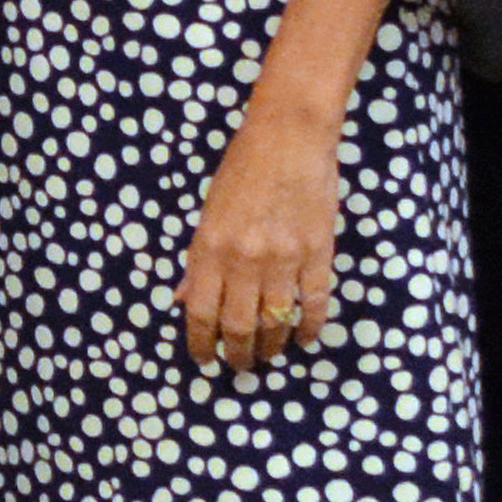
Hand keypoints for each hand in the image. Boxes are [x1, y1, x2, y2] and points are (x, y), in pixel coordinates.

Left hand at [178, 103, 340, 373]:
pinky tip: (304, 340)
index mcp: (210, 249)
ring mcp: (284, 259)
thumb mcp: (208, 213)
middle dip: (236, 354)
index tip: (204, 359)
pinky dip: (309, 328)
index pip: (200, 313)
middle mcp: (244, 260)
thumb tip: (183, 299)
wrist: (289, 135)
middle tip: (238, 365)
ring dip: (271, 347)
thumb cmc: (242, 169)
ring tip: (268, 357)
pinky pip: (315, 303)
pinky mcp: (318, 253)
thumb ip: (199, 261)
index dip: (201, 343)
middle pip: (238, 326)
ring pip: (275, 321)